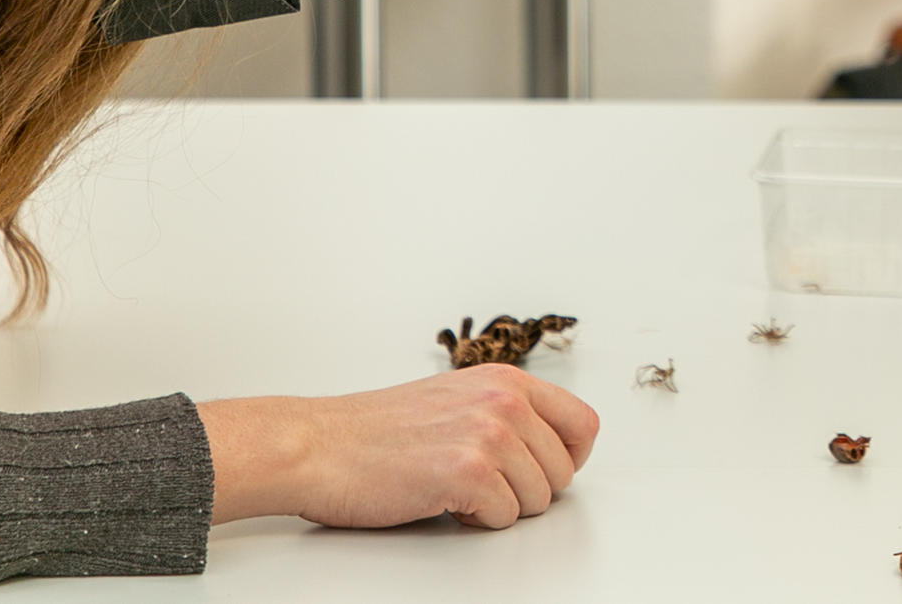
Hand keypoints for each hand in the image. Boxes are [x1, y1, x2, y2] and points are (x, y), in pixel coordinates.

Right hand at [200, 367, 598, 528]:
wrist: (318, 446)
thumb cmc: (375, 431)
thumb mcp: (456, 399)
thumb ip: (505, 413)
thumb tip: (547, 447)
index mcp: (505, 380)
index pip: (584, 424)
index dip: (570, 459)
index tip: (544, 472)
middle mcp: (505, 401)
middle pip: (563, 472)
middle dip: (527, 491)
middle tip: (481, 486)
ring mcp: (490, 434)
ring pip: (537, 500)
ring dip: (500, 507)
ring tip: (456, 490)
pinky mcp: (469, 471)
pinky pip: (504, 518)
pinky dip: (476, 522)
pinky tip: (443, 502)